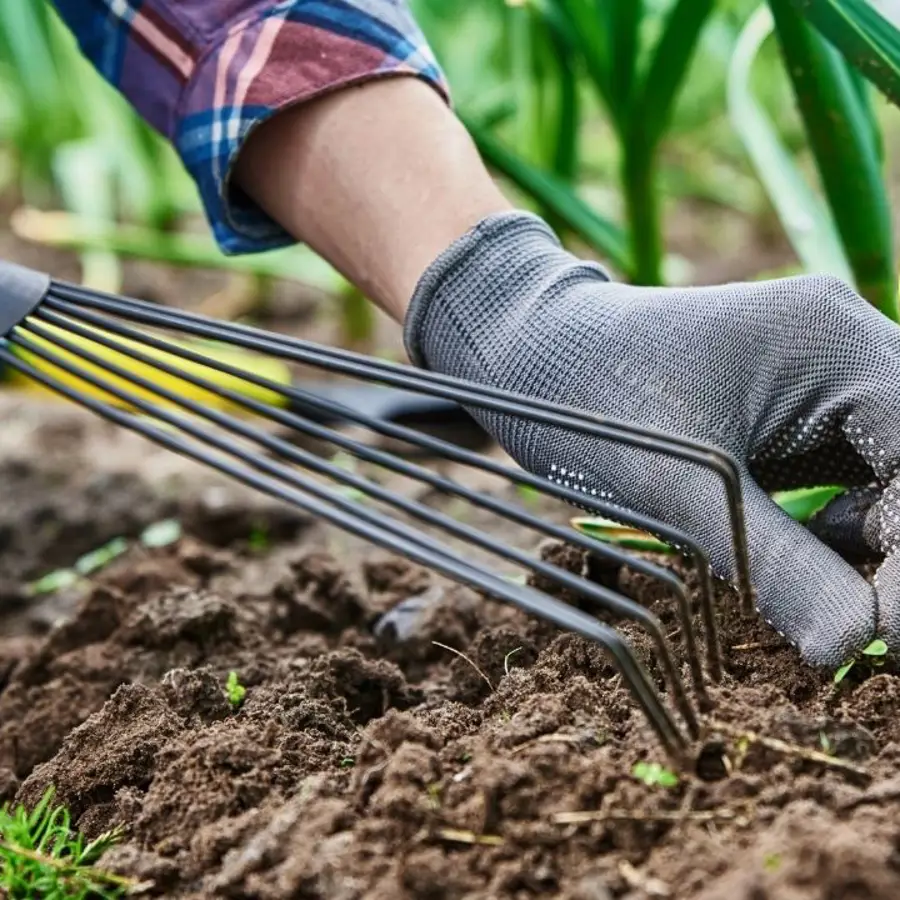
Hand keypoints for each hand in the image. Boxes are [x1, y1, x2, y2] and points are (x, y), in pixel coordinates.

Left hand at [404, 211, 899, 667]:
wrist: (535, 354)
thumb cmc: (594, 404)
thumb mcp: (685, 493)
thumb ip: (778, 567)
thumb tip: (853, 649)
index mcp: (835, 344)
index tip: (881, 637)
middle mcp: (850, 348)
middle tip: (860, 627)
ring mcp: (830, 375)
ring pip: (899, 477)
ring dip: (882, 547)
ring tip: (824, 596)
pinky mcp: (803, 408)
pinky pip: (860, 476)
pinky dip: (848, 530)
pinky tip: (801, 557)